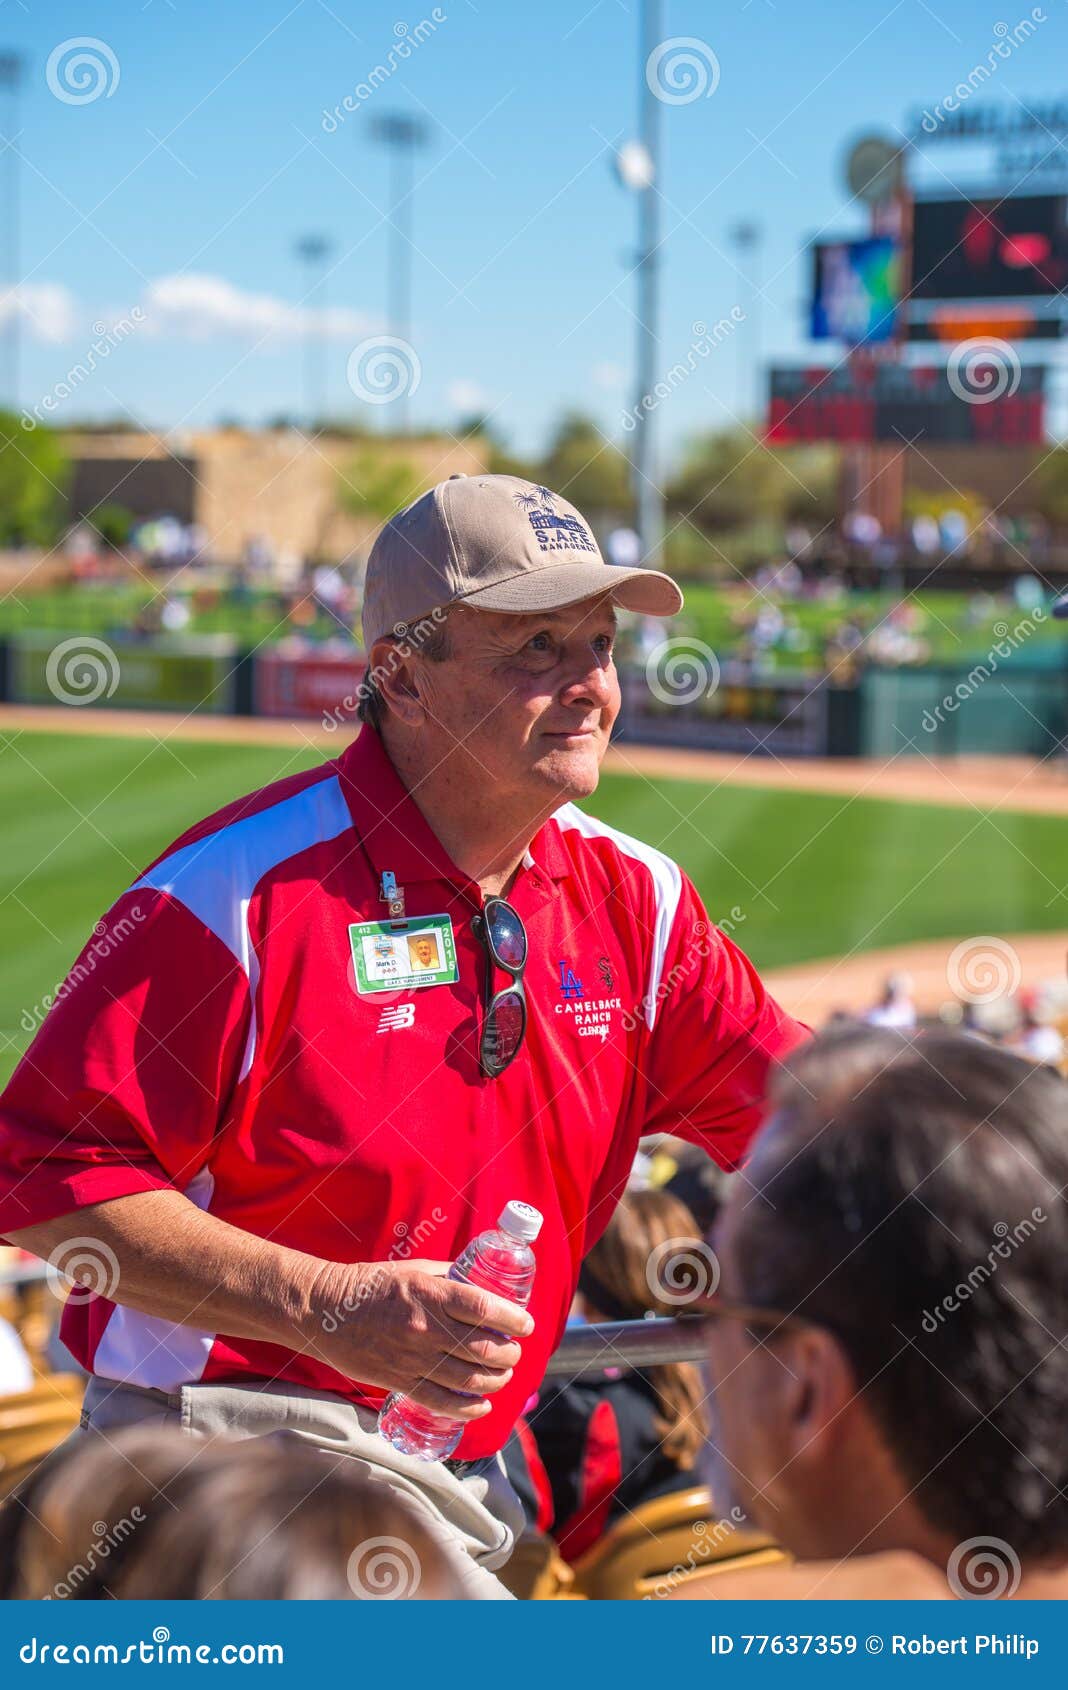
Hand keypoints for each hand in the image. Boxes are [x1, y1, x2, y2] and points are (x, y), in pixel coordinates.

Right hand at [306, 1258, 533, 1419]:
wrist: (324, 1311)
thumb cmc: (369, 1285)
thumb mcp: (412, 1269)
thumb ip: (447, 1276)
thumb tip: (480, 1281)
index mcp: (430, 1293)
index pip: (483, 1308)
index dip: (512, 1319)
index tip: (526, 1324)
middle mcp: (425, 1327)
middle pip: (482, 1347)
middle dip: (509, 1354)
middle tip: (514, 1352)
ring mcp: (412, 1357)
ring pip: (467, 1378)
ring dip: (495, 1380)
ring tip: (503, 1376)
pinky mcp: (399, 1380)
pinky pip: (441, 1401)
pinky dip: (468, 1407)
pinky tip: (481, 1404)